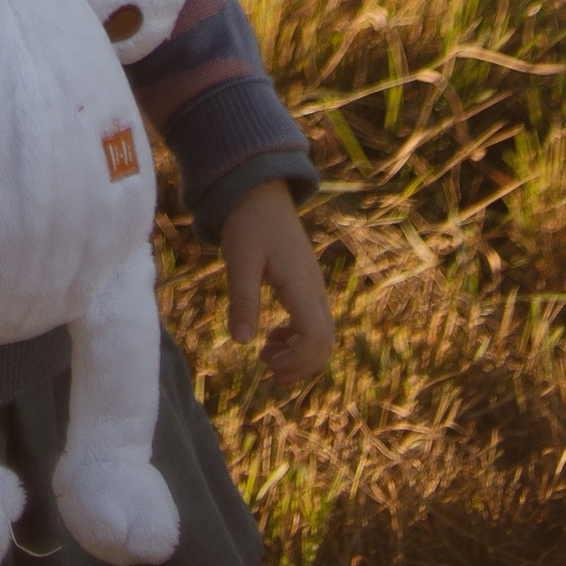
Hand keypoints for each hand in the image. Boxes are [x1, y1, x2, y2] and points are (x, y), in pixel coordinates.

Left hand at [220, 178, 334, 386]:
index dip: (299, 359)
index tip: (270, 366)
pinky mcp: (305, 284)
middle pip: (326, 340)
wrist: (259, 192)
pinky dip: (298, 337)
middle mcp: (314, 288)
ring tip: (268, 358)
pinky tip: (273, 338)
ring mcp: (313, 286)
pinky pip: (313, 320)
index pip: (317, 335)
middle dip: (303, 364)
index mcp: (301, 283)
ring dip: (300, 353)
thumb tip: (241, 343)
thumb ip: (242, 299)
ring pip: (322, 332)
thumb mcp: (240, 260)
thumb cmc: (248, 223)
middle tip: (271, 373)